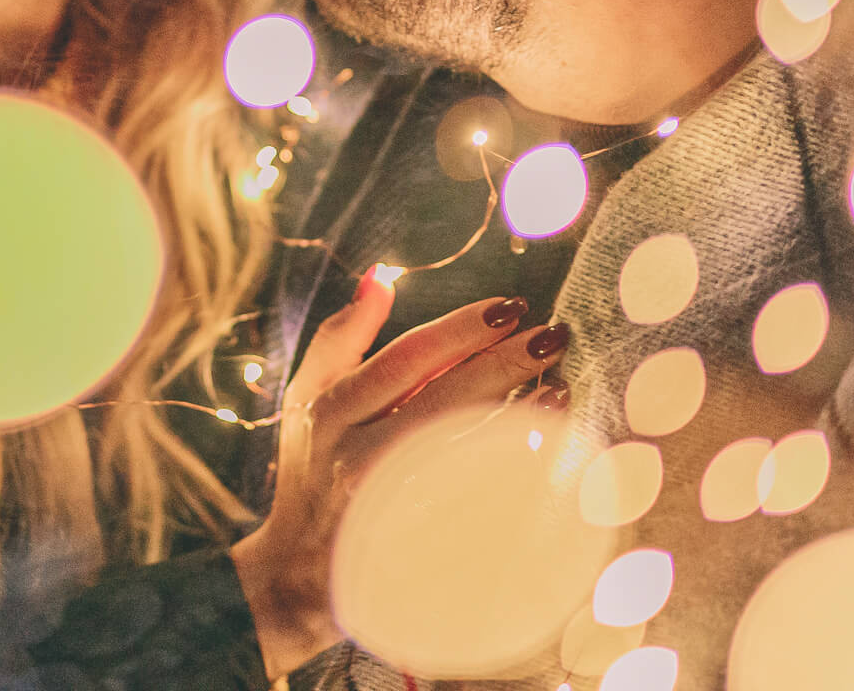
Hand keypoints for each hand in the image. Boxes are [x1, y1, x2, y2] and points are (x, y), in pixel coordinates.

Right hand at [230, 272, 567, 680]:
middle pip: (442, 398)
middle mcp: (355, 455)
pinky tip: (543, 448)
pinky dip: (511, 469)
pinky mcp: (410, 544)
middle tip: (552, 335)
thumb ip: (340, 337)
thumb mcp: (308, 397)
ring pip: (464, 450)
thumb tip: (381, 279)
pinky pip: (473, 502)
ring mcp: (385, 504)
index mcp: (329, 409)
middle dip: (503, 361)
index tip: (511, 306)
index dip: (462, 329)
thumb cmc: (309, 470)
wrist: (293, 574)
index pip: (406, 357)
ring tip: (560, 384)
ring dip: (519, 414)